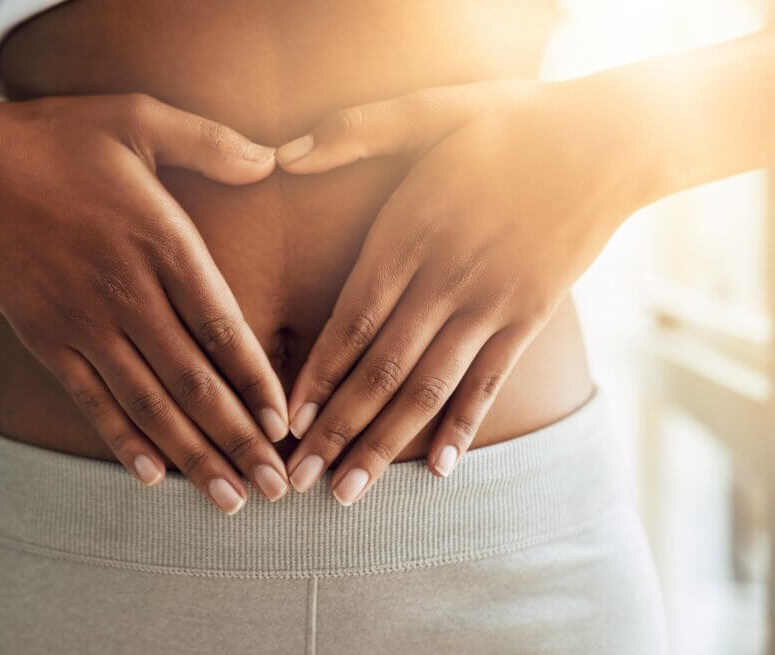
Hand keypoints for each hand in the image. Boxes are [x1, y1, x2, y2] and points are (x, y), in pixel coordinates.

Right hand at [0, 93, 290, 512]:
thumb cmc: (56, 139)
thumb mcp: (137, 119)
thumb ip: (210, 141)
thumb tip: (272, 158)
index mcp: (160, 240)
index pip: (222, 327)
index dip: (257, 382)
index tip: (285, 424)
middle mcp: (126, 292)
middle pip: (193, 381)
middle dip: (238, 440)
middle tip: (275, 488)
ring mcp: (82, 323)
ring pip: (148, 404)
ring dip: (192, 456)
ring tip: (229, 500)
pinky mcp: (46, 339)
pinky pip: (91, 401)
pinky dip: (124, 441)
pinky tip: (152, 477)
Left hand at [275, 80, 646, 503]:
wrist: (608, 142)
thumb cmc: (508, 126)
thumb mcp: (431, 110)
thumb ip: (357, 131)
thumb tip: (287, 154)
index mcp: (409, 233)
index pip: (350, 320)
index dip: (314, 375)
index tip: (283, 422)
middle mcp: (445, 279)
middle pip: (380, 369)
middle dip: (334, 429)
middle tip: (298, 479)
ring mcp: (491, 304)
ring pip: (428, 388)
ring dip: (385, 444)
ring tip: (350, 492)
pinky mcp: (529, 318)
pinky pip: (490, 383)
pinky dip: (462, 426)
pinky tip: (437, 470)